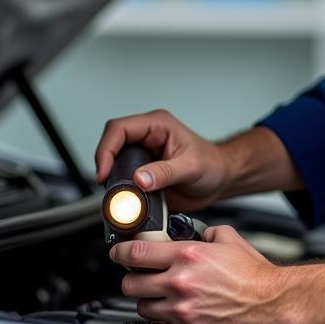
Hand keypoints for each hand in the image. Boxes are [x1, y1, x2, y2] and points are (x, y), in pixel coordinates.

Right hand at [94, 109, 227, 211]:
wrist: (220, 180)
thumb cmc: (212, 165)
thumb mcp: (191, 168)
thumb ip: (165, 173)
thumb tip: (139, 179)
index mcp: (158, 125)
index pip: (120, 128)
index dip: (106, 149)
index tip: (104, 171)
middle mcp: (147, 136)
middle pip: (111, 143)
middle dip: (105, 164)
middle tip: (107, 186)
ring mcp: (143, 153)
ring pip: (114, 161)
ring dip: (112, 177)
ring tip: (117, 194)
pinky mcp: (142, 169)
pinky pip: (123, 176)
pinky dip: (120, 188)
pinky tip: (125, 198)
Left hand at [114, 225, 280, 323]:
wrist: (273, 306)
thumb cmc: (256, 277)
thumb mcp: (231, 241)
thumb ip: (209, 233)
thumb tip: (198, 233)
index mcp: (188, 256)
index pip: (136, 252)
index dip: (121, 252)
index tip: (118, 253)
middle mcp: (180, 283)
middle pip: (131, 284)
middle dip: (133, 281)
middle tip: (141, 280)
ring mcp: (181, 312)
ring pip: (142, 309)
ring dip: (149, 303)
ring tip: (163, 300)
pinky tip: (175, 317)